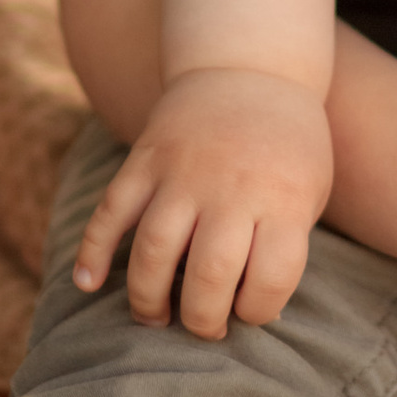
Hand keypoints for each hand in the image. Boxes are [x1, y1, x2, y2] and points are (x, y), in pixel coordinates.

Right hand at [73, 67, 332, 334]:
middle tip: (203, 327)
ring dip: (148, 297)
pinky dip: (93, 250)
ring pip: (153, 250)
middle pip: (209, 274)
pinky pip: (111, 211)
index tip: (251, 312)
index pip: (270, 278)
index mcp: (282, 198)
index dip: (259, 311)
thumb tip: (253, 311)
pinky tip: (87, 283)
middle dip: (202, 319)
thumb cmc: (288, 148)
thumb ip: (284, 244)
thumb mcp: (309, 191)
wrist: (252, 69)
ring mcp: (182, 172)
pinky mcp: (146, 159)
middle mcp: (231, 187)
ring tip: (155, 319)